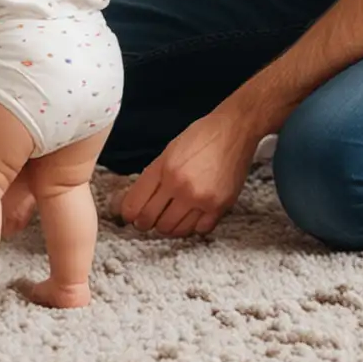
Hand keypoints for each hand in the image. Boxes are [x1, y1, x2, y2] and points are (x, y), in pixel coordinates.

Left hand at [117, 102, 261, 236]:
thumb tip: (135, 200)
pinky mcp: (220, 206)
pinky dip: (192, 227)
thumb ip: (153, 176)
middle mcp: (180, 187)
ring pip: (174, 230)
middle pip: (152, 220)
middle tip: (148, 219)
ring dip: (168, 227)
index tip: (130, 215)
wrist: (234, 131)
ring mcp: (201, 199)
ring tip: (169, 217)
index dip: (128, 214)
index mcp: (164, 169)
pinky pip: (199, 230)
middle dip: (145, 222)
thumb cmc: (200, 137)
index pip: (134, 204)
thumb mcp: (168, 151)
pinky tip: (191, 216)